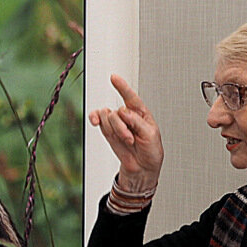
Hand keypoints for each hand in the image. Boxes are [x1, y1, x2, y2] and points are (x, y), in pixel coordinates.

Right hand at [88, 74, 163, 191]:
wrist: (142, 169)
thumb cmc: (151, 151)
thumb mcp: (150, 135)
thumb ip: (136, 121)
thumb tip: (123, 111)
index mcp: (141, 113)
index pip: (131, 97)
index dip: (122, 87)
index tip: (114, 78)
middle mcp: (128, 116)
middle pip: (116, 112)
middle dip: (121, 126)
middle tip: (130, 139)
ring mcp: (117, 124)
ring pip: (107, 117)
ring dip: (115, 130)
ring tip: (126, 141)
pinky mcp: (108, 131)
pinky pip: (99, 121)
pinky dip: (95, 120)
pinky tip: (95, 122)